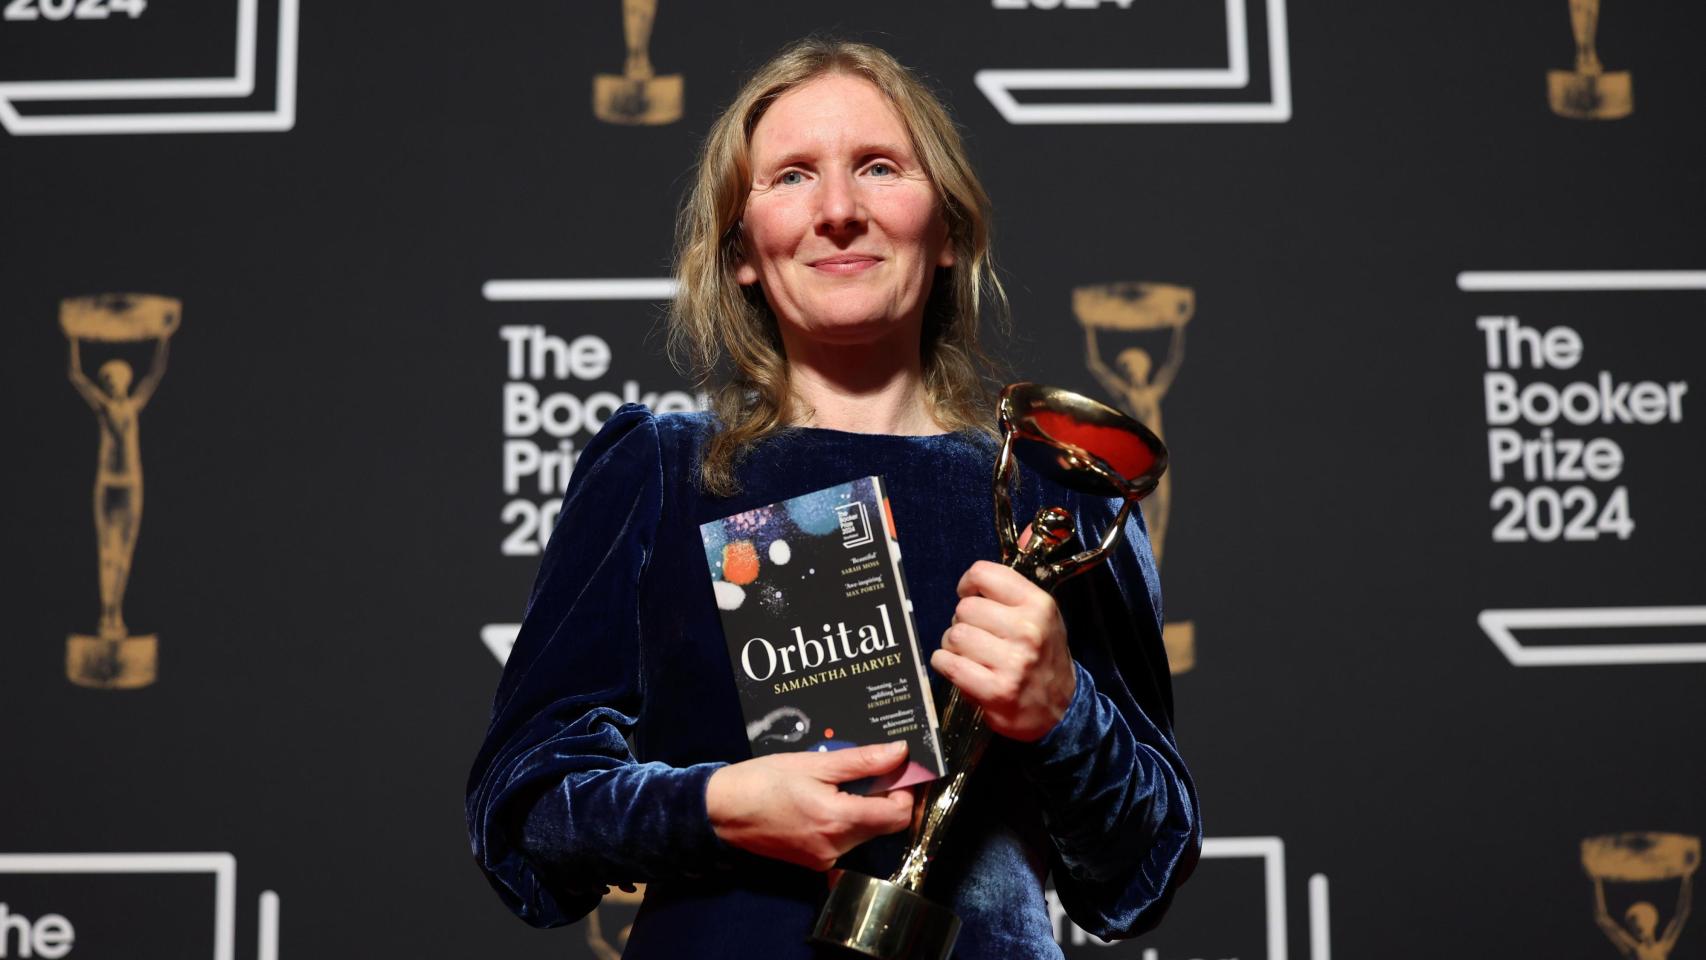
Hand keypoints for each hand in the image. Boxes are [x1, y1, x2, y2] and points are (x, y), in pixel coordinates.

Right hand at [705, 742, 914, 870]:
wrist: (721, 811)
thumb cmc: (764, 781)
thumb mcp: (814, 763)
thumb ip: (862, 760)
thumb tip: (900, 751)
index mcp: (839, 820)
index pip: (898, 815)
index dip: (904, 790)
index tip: (895, 769)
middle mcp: (836, 847)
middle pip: (884, 825)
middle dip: (884, 797)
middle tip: (868, 769)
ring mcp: (824, 859)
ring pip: (865, 833)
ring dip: (864, 808)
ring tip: (839, 782)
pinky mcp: (814, 863)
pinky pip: (845, 841)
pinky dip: (845, 820)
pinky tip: (825, 800)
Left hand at [931, 560, 1075, 741]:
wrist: (1062, 711)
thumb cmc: (1045, 657)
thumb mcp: (1043, 612)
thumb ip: (1026, 573)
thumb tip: (1032, 524)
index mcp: (1038, 605)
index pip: (984, 574)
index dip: (968, 585)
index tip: (971, 596)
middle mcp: (1028, 630)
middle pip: (964, 608)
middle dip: (963, 621)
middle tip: (977, 635)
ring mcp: (1013, 662)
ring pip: (954, 636)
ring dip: (954, 646)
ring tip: (971, 655)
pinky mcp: (996, 690)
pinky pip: (948, 664)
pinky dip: (946, 665)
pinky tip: (961, 669)